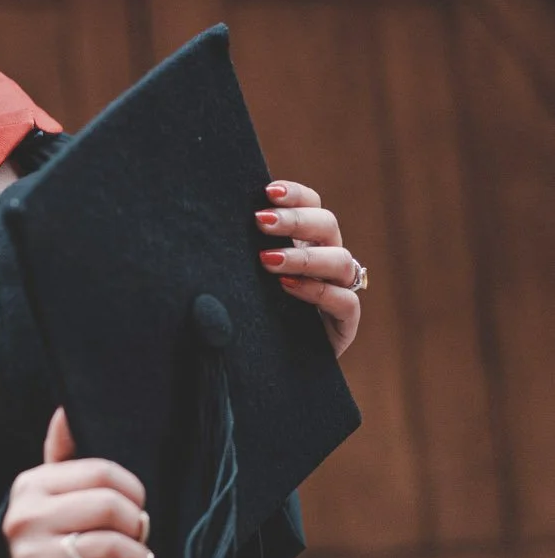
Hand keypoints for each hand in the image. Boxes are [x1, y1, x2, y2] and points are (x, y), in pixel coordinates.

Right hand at [3, 408, 153, 557]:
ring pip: (112, 548)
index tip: (135, 506)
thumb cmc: (39, 539)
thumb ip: (60, 455)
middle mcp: (26, 517)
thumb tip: (64, 411)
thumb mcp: (44, 496)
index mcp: (31, 485)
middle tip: (137, 538)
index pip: (102, 472)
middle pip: (111, 507)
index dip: (133, 491)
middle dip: (137, 526)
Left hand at [256, 178, 363, 358]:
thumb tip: (211, 219)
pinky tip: (288, 288)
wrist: (266, 365)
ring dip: (303, 256)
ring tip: (266, 260)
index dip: (295, 195)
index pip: (312, 205)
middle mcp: (327, 259)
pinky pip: (346, 301)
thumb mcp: (244, 276)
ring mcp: (339, 290)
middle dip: (295, 220)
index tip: (267, 192)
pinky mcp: (345, 324)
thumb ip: (241, 250)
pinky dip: (319, 292)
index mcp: (307, 240)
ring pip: (341, 260)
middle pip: (328, 225)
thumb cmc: (250, 310)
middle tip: (260, 222)